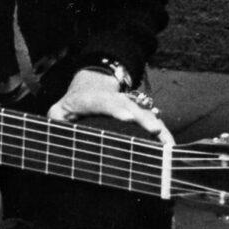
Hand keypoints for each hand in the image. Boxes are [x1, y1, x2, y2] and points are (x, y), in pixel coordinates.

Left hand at [48, 70, 173, 143]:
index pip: (99, 100)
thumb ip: (58, 125)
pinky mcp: (136, 111)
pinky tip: (171, 144)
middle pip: (127, 104)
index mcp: (84, 99)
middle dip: (142, 116)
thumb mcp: (57, 114)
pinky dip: (161, 132)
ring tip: (168, 142)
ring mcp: (124, 102)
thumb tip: (59, 142)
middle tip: (155, 130)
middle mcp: (108, 97)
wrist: (89, 85)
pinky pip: (150, 120)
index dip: (114, 107)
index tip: (128, 117)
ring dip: (156, 125)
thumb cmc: (70, 108)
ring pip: (141, 110)